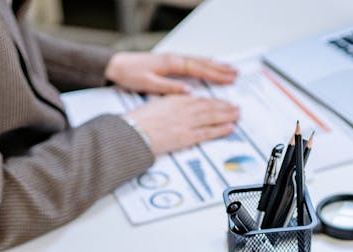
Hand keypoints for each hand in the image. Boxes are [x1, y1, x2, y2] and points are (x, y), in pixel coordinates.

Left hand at [105, 51, 237, 94]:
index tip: (229, 79)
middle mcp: (174, 59)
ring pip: (199, 61)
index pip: (199, 69)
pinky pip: (192, 63)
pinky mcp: (169, 62)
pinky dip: (204, 65)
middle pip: (203, 63)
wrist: (117, 65)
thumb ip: (169, 88)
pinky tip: (209, 67)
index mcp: (172, 64)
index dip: (216, 74)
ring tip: (229, 69)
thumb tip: (188, 92)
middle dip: (221, 69)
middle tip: (236, 74)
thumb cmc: (130, 74)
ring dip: (215, 66)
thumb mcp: (149, 83)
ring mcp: (173, 59)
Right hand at [127, 96, 239, 154]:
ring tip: (237, 115)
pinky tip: (229, 127)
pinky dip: (220, 129)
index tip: (221, 102)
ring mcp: (186, 123)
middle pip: (209, 107)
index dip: (213, 101)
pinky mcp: (186, 136)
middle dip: (225, 107)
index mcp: (175, 100)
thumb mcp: (155, 105)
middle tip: (236, 107)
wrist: (133, 132)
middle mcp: (184, 109)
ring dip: (227, 115)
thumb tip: (179, 104)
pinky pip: (207, 132)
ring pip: (212, 117)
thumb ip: (170, 104)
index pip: (199, 100)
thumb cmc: (139, 121)